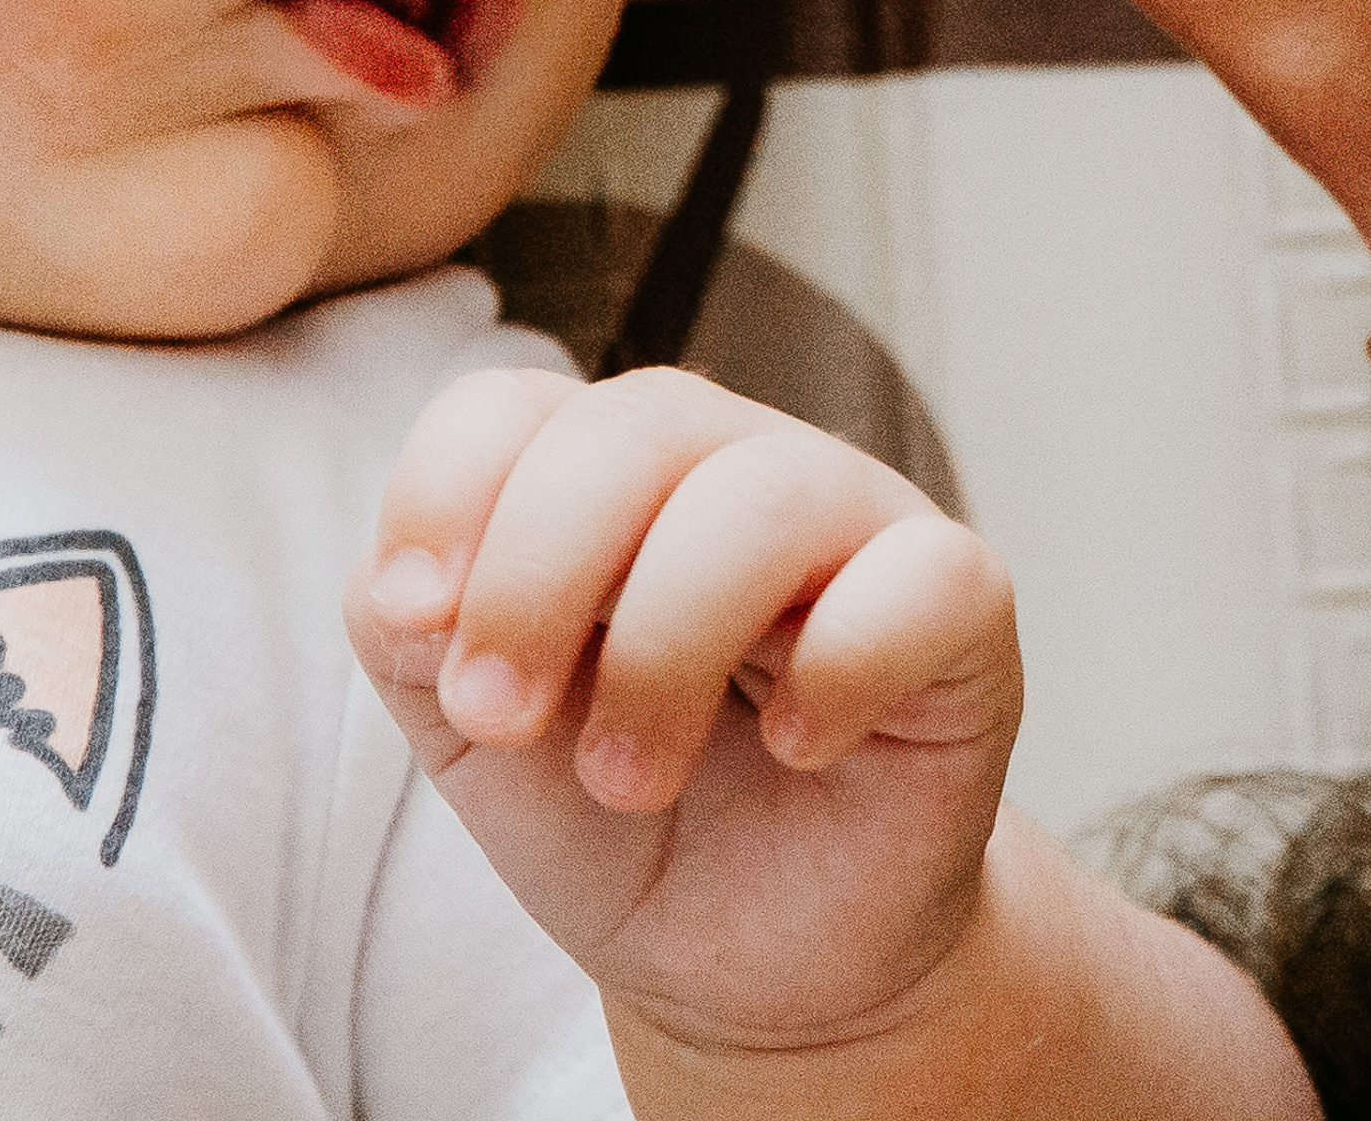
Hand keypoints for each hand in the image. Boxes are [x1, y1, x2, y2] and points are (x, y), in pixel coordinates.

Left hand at [345, 365, 1020, 1054]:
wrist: (762, 965)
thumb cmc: (618, 814)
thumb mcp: (474, 732)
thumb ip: (411, 631)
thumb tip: (409, 585)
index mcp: (601, 470)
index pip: (512, 404)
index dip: (443, 494)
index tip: (411, 621)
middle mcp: (727, 461)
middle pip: (633, 424)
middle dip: (536, 575)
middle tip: (499, 717)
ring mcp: (853, 517)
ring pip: (762, 496)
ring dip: (663, 649)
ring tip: (626, 776)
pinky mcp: (961, 602)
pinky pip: (922, 578)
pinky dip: (843, 665)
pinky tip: (799, 745)